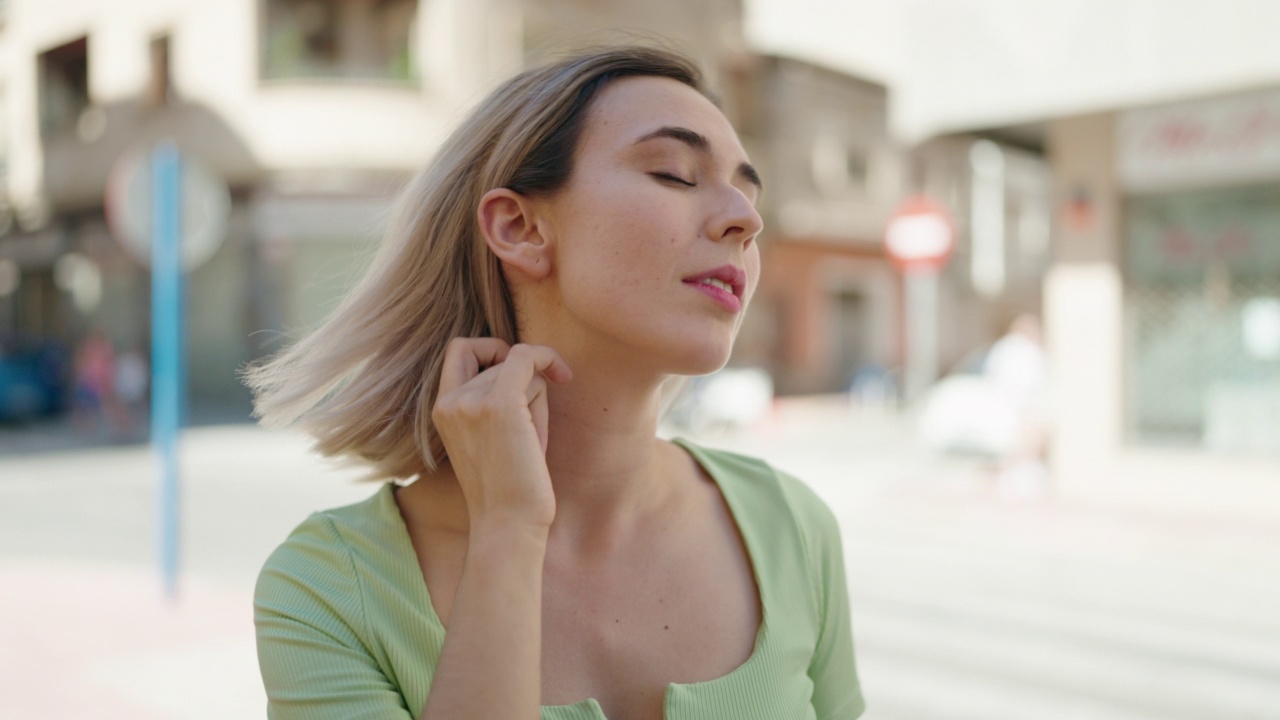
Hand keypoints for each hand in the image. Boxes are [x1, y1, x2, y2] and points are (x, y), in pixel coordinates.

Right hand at [431, 338, 571, 530]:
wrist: (508, 524)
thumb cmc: (509, 487)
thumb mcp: (490, 437)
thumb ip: (492, 398)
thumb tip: (527, 361)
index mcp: (441, 408)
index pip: (460, 350)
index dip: (493, 349)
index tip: (520, 372)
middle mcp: (450, 401)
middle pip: (499, 360)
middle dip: (524, 384)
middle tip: (532, 424)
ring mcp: (471, 401)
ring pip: (520, 368)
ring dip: (538, 398)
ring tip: (532, 441)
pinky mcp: (498, 405)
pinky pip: (527, 358)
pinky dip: (548, 358)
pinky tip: (564, 375)